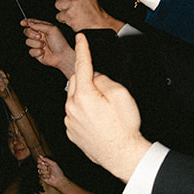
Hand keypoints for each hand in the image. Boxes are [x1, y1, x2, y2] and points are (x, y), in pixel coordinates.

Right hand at [22, 18, 74, 75]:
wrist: (62, 56)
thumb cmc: (60, 42)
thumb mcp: (52, 30)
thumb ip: (40, 25)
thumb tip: (30, 23)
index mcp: (43, 29)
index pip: (32, 23)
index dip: (26, 22)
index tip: (22, 23)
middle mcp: (39, 36)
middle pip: (27, 32)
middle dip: (31, 34)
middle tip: (39, 36)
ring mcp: (37, 44)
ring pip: (28, 42)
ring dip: (36, 44)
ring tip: (44, 46)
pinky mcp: (35, 53)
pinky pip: (30, 51)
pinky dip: (37, 51)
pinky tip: (43, 52)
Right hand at [36, 156, 64, 189]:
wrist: (59, 180)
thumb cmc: (58, 172)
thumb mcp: (53, 164)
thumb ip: (47, 159)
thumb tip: (41, 156)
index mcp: (47, 163)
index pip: (40, 160)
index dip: (40, 161)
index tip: (42, 162)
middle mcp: (44, 167)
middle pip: (38, 165)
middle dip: (43, 167)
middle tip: (48, 168)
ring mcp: (43, 172)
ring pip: (40, 171)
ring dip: (46, 172)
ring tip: (50, 173)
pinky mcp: (42, 177)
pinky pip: (40, 175)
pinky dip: (45, 176)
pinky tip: (48, 177)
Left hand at [47, 0, 121, 33]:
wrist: (97, 24)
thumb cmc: (92, 10)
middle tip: (62, 1)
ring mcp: (74, 4)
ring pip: (57, 3)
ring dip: (61, 9)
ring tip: (71, 12)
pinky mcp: (69, 14)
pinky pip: (58, 15)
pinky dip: (63, 18)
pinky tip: (71, 18)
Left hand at [64, 34, 150, 181]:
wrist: (121, 155)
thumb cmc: (123, 127)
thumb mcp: (120, 95)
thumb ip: (104, 80)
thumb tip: (95, 77)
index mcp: (83, 95)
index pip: (82, 65)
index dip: (83, 49)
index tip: (80, 39)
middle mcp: (71, 107)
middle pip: (76, 82)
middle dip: (88, 80)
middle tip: (106, 91)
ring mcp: (69, 121)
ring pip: (75, 99)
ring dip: (86, 98)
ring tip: (105, 112)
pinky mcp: (71, 132)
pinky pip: (75, 115)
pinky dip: (84, 113)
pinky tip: (99, 122)